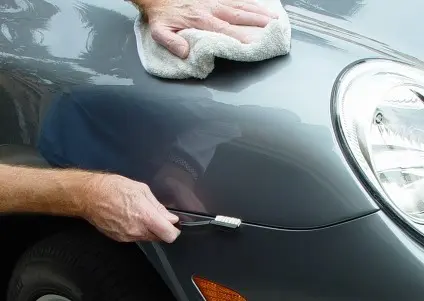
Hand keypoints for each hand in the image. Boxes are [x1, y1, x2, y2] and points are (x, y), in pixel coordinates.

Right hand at [82, 174, 180, 242]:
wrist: (89, 196)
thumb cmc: (114, 188)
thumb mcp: (141, 190)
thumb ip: (158, 206)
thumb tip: (170, 218)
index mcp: (145, 217)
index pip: (169, 235)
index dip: (174, 230)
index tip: (173, 223)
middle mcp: (137, 230)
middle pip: (159, 238)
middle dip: (162, 229)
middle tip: (156, 215)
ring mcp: (127, 237)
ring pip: (147, 238)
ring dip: (149, 229)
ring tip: (139, 213)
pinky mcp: (119, 239)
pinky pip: (135, 237)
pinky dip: (137, 230)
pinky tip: (129, 217)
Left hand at [135, 0, 278, 57]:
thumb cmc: (161, 16)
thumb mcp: (160, 32)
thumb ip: (172, 43)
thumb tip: (186, 53)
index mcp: (201, 22)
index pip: (226, 31)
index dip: (241, 37)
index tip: (255, 42)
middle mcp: (211, 9)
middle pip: (239, 16)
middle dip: (258, 21)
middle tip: (274, 27)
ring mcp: (214, 0)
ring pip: (241, 5)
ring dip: (258, 10)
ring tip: (274, 16)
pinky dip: (248, 1)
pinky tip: (260, 4)